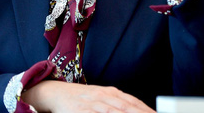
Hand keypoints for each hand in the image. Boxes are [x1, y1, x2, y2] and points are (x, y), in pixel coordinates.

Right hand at [22, 81, 154, 112]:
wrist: (55, 92)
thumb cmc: (81, 99)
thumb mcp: (102, 98)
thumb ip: (119, 104)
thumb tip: (138, 109)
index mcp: (111, 93)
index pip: (134, 102)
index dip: (147, 110)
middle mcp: (104, 96)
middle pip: (128, 107)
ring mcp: (93, 103)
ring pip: (115, 112)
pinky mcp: (81, 111)